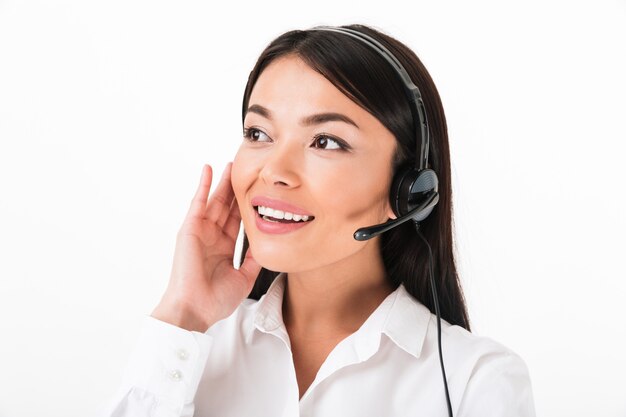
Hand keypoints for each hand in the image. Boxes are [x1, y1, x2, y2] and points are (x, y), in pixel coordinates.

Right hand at [151, 163, 260, 331]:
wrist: (196, 309)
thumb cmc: (216, 299)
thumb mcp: (245, 276)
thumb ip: (255, 259)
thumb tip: (268, 244)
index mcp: (224, 248)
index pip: (239, 221)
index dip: (248, 205)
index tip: (260, 191)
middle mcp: (212, 237)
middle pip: (228, 207)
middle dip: (238, 189)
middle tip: (249, 170)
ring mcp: (201, 231)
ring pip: (215, 201)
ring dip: (223, 182)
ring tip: (232, 164)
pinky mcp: (190, 228)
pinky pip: (198, 202)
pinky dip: (203, 185)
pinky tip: (209, 169)